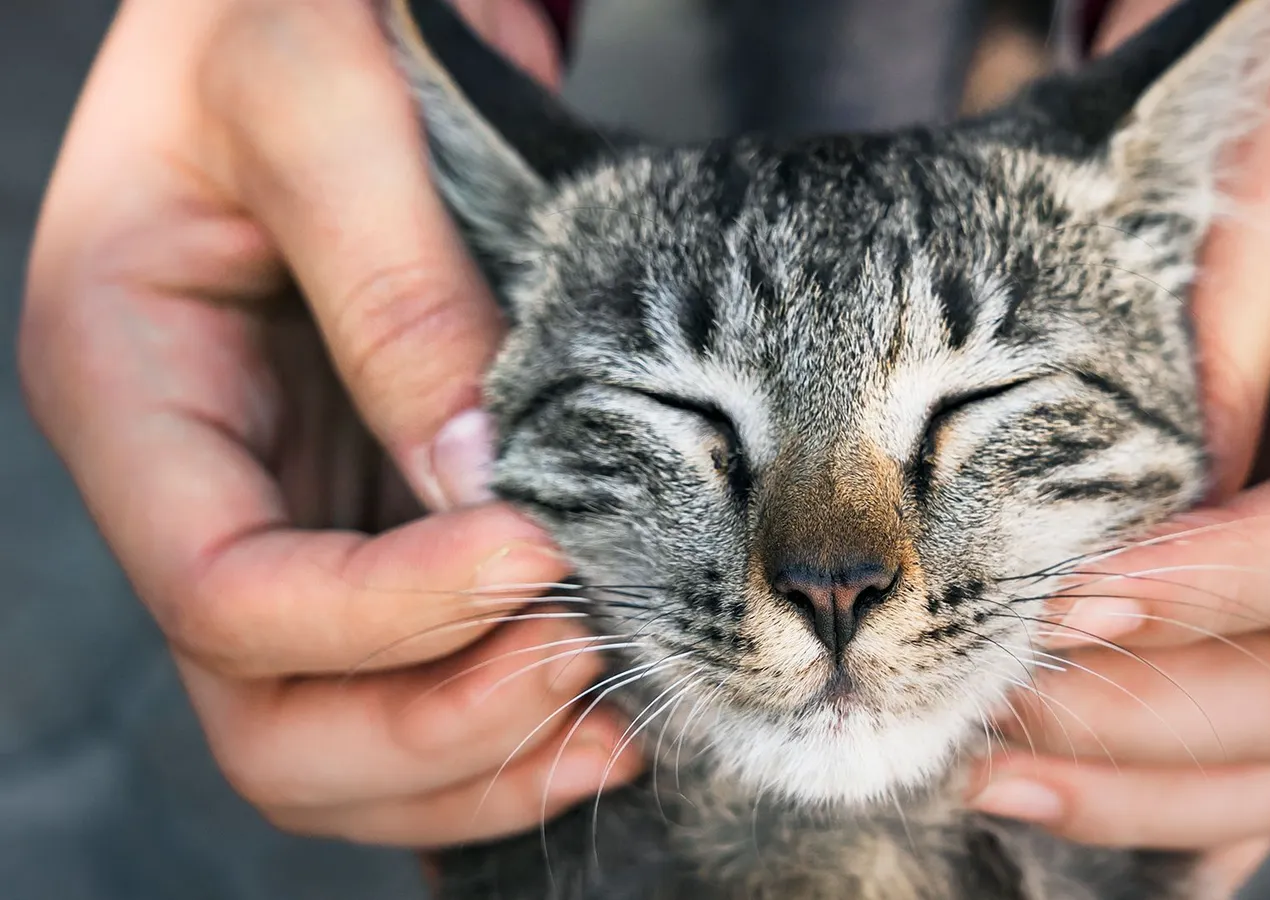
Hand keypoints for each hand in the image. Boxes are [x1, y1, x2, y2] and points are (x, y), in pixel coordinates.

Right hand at [20, 0, 639, 846]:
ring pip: (337, 732)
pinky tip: (606, 699)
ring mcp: (286, 512)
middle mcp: (196, 482)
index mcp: (128, 386)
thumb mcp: (317, 95)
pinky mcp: (372, 515)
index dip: (384, 617)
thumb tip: (479, 483)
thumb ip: (389, 284)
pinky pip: (413, 674)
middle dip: (430, 725)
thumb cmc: (285, 2)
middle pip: (267, 715)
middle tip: (587, 665)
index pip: (225, 591)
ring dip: (474, 755)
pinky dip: (504, 717)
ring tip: (616, 713)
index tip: (542, 556)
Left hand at [967, 0, 1269, 893]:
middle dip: (1151, 708)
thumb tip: (1130, 535)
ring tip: (980, 768)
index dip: (1222, 582)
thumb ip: (1206, 336)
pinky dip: (1167, 790)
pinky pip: (1262, 734)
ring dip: (1142, 780)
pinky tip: (1055, 802)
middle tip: (986, 700)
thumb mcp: (1259, 155)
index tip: (1070, 595)